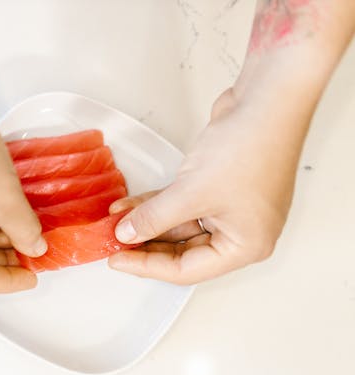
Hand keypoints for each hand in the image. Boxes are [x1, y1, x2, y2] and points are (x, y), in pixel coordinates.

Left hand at [107, 88, 304, 283]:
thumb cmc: (249, 148)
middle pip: (183, 251)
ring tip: (113, 221)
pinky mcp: (218, 186)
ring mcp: (230, 208)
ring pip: (179, 226)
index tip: (117, 259)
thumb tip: (126, 234)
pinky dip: (156, 205)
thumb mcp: (190, 193)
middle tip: (112, 243)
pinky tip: (128, 206)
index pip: (187, 270)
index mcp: (246, 246)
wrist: (267, 100)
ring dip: (146, 222)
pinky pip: (181, 204)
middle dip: (145, 244)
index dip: (147, 266)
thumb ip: (154, 218)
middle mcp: (241, 232)